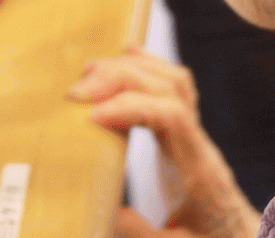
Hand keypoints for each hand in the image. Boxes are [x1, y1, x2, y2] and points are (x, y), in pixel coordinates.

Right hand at [70, 48, 259, 237]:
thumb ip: (143, 234)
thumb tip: (111, 211)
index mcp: (197, 169)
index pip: (172, 117)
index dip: (131, 107)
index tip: (92, 117)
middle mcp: (198, 143)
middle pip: (168, 88)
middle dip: (121, 79)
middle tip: (76, 93)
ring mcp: (194, 134)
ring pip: (172, 80)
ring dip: (131, 68)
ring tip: (90, 74)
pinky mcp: (186, 133)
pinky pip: (174, 87)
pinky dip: (148, 66)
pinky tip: (126, 55)